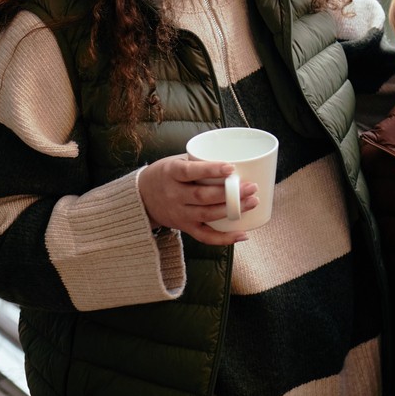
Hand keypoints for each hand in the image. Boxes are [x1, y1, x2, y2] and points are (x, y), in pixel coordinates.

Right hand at [137, 155, 259, 245]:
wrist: (141, 197)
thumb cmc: (165, 174)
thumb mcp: (175, 161)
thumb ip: (198, 161)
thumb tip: (233, 157)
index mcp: (171, 173)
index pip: (190, 172)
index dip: (211, 170)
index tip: (231, 168)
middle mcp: (174, 195)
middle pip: (203, 196)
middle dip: (230, 193)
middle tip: (251, 187)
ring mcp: (179, 213)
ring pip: (207, 215)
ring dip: (233, 210)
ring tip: (253, 202)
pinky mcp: (184, 227)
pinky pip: (205, 236)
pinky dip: (225, 238)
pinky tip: (243, 234)